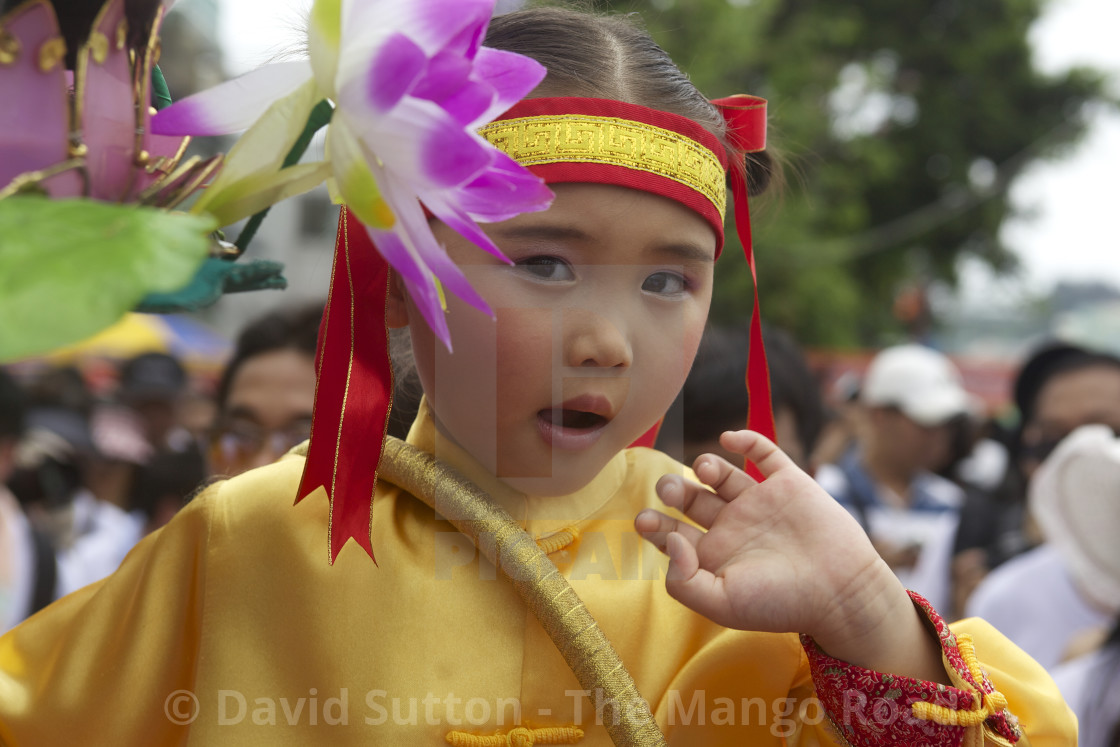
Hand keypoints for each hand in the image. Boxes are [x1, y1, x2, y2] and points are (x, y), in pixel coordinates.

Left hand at [635, 430, 946, 680]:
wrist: (840, 592)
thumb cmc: (780, 604)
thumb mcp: (721, 604)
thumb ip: (683, 580)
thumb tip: (670, 541)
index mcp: (714, 556)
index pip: (673, 533)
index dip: (655, 525)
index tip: (644, 519)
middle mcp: (733, 526)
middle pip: (690, 500)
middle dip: (673, 489)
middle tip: (669, 488)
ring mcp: (760, 503)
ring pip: (722, 475)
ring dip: (705, 466)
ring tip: (704, 471)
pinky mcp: (788, 484)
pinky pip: (764, 453)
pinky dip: (746, 439)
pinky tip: (730, 438)